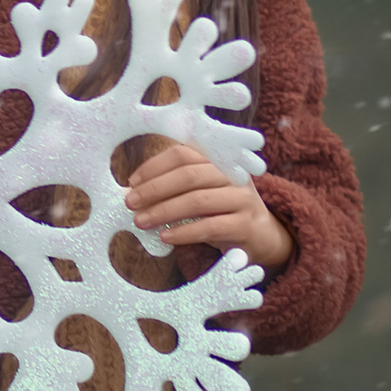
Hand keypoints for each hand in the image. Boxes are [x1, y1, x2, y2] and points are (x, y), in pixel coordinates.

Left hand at [124, 143, 293, 271]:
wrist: (260, 235)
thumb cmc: (219, 210)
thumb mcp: (200, 191)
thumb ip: (174, 186)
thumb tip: (134, 191)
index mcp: (218, 159)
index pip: (182, 154)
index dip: (153, 167)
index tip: (131, 183)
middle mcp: (233, 174)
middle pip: (188, 175)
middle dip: (154, 189)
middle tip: (130, 203)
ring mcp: (242, 198)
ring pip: (197, 200)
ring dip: (164, 211)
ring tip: (141, 221)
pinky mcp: (246, 224)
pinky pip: (210, 227)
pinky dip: (183, 232)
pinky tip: (165, 237)